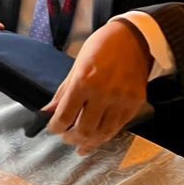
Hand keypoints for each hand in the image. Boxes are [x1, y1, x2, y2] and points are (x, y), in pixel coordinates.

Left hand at [43, 20, 152, 154]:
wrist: (133, 39)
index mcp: (84, 81)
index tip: (52, 130)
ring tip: (81, 146)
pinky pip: (119, 127)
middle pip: (84, 129)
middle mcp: (103, 93)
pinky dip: (107, 135)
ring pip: (104, 133)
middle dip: (71, 138)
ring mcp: (121, 100)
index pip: (65, 115)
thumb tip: (48, 111)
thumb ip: (63, 92)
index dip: (56, 127)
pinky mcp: (136, 104)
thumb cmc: (101, 47)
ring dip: (90, 142)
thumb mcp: (76, 65)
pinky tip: (98, 137)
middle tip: (66, 139)